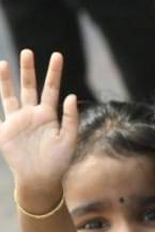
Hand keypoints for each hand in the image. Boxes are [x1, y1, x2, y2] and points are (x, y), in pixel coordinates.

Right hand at [0, 51, 78, 205]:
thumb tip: (70, 95)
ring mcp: (17, 122)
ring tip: (4, 63)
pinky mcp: (5, 132)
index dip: (54, 72)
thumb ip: (70, 118)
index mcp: (49, 115)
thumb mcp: (69, 139)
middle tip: (27, 51)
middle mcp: (32, 114)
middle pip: (29, 87)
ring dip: (6, 80)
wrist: (42, 180)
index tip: (57, 55)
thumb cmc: (58, 162)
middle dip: (28, 70)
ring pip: (10, 96)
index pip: (51, 89)